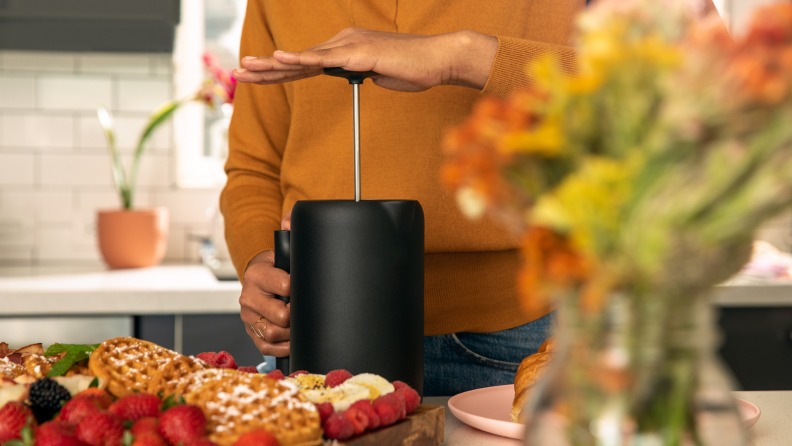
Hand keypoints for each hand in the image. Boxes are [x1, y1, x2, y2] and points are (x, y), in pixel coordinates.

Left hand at [232, 28, 497, 91]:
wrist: (439, 60)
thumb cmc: (414, 69)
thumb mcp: (380, 76)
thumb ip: (360, 76)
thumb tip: (352, 78)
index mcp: (345, 50)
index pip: (306, 63)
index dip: (279, 71)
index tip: (257, 77)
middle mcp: (343, 43)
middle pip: (297, 59)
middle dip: (266, 68)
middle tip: (238, 73)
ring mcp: (349, 46)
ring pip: (304, 58)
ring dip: (273, 65)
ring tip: (247, 68)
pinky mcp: (359, 53)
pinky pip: (325, 59)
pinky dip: (300, 59)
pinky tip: (280, 58)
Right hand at [240, 211, 293, 355]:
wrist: (261, 276)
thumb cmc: (278, 263)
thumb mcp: (283, 246)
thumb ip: (289, 228)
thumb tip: (290, 220)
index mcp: (257, 273)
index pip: (283, 285)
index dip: (301, 290)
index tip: (309, 289)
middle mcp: (248, 296)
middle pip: (280, 315)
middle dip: (297, 314)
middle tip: (307, 309)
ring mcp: (249, 317)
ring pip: (273, 334)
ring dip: (291, 332)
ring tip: (301, 323)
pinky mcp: (252, 333)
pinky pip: (267, 348)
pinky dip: (283, 347)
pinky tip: (293, 340)